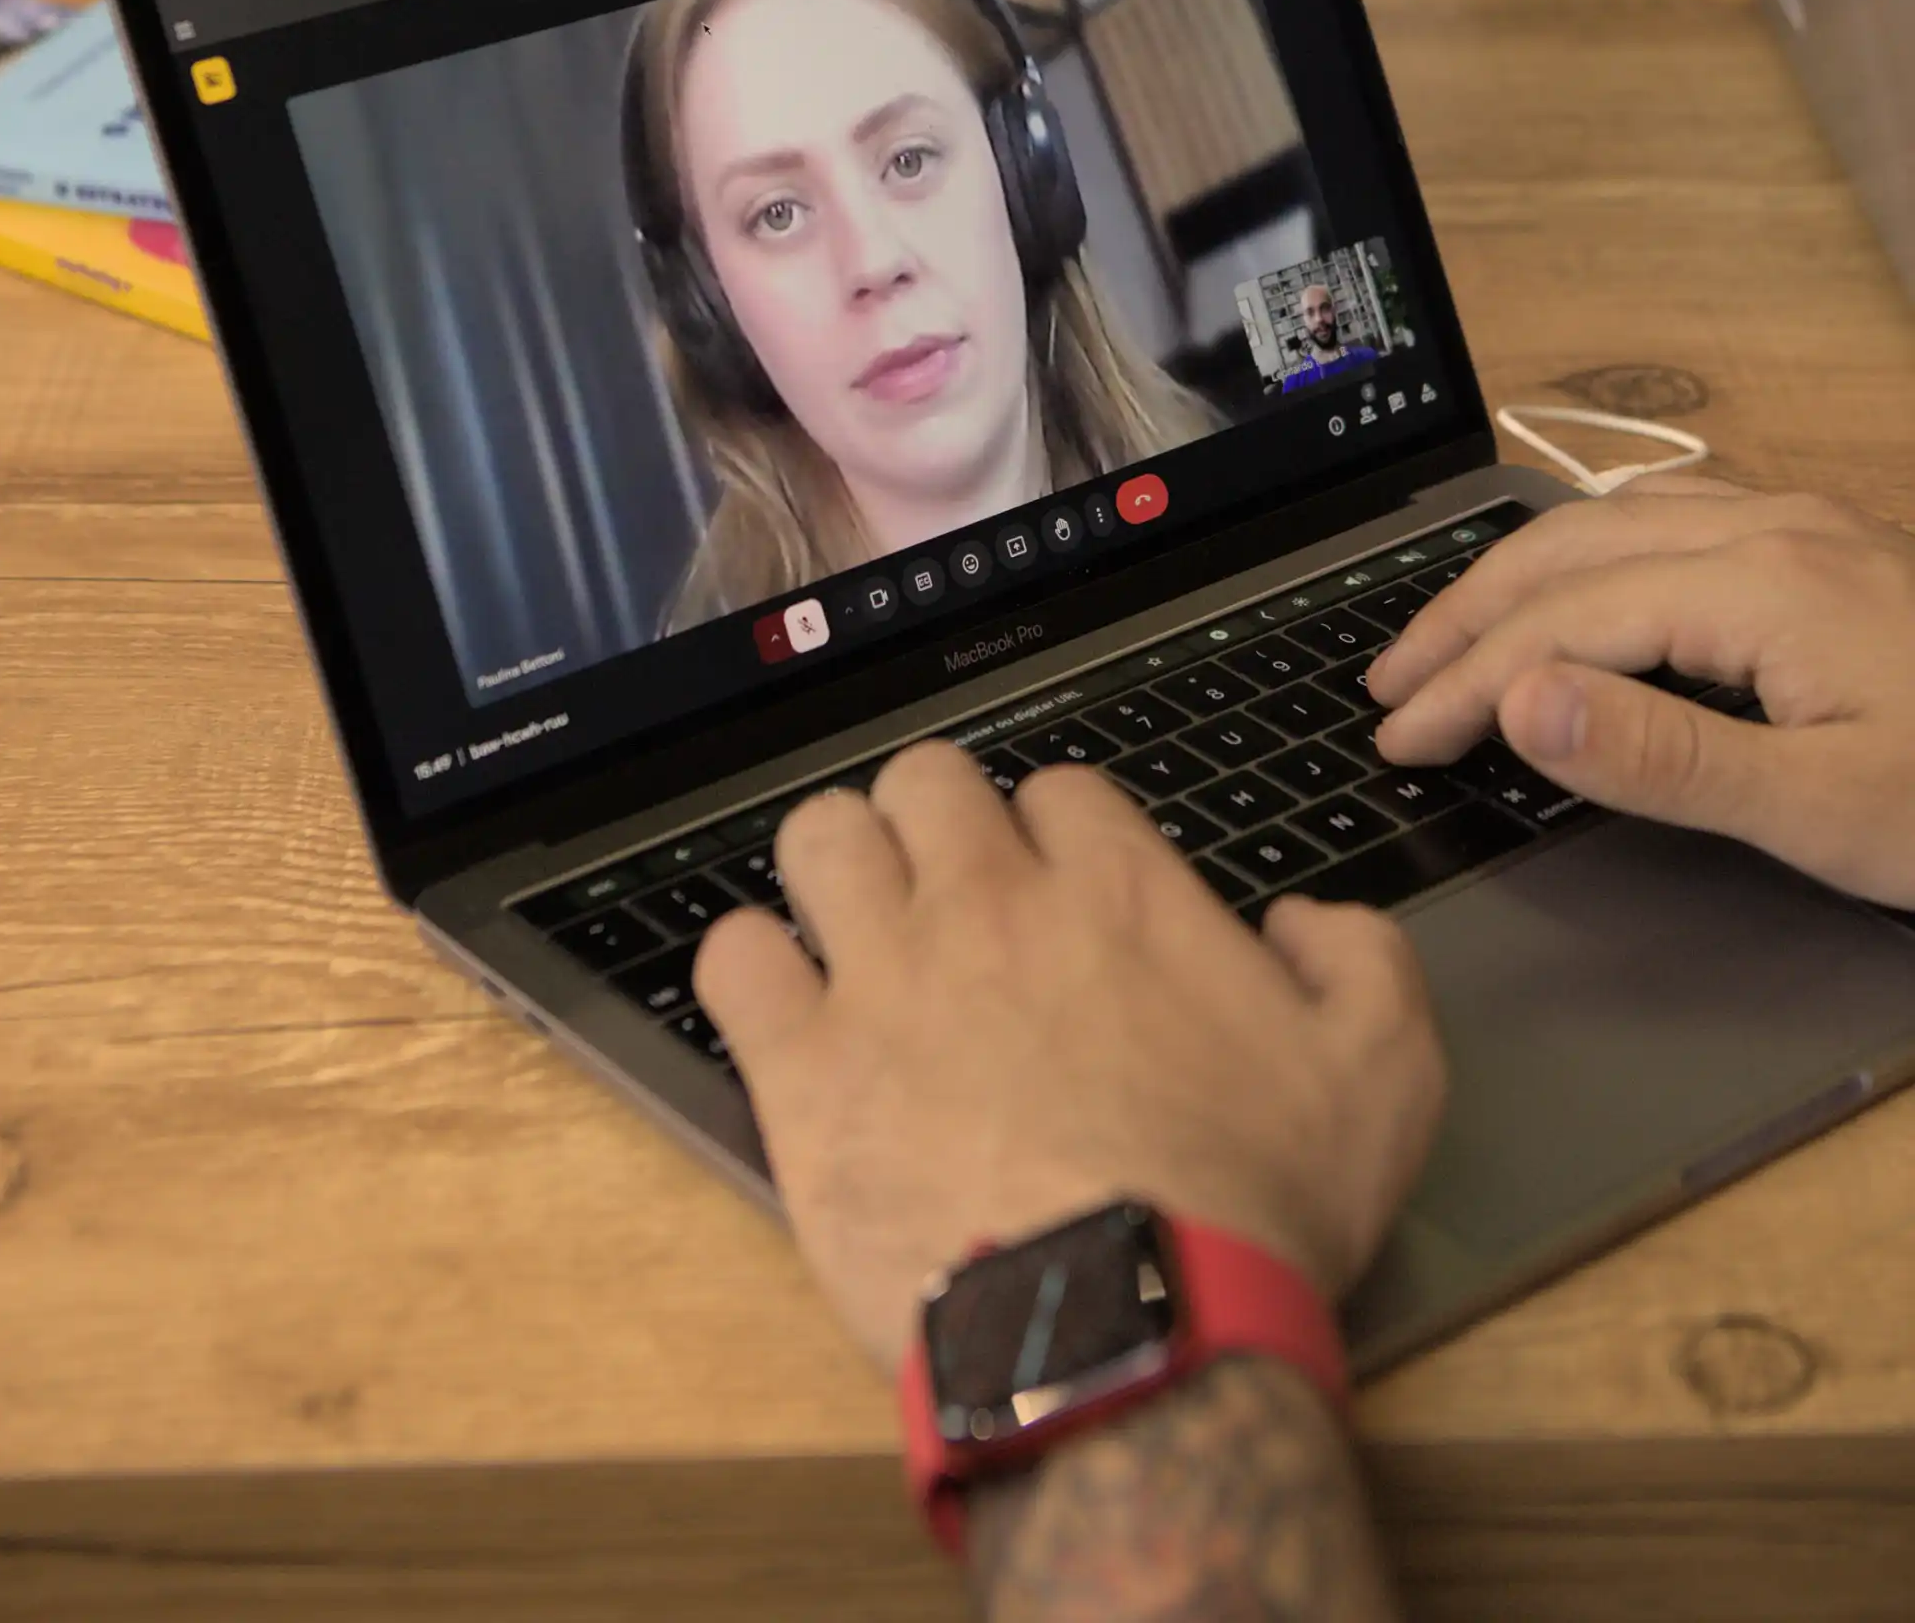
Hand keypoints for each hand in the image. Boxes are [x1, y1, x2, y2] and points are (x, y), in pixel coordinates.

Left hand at [694, 742, 1445, 1372]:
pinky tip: (783, 1011)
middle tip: (950, 900)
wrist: (1132, 1336)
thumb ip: (1361, 959)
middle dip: (936, 825)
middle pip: (925, 783)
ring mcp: (885, 977)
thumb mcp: (1385, 1074)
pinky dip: (752, 969)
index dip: (1058, 837)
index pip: (1057, 792)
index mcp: (1119, 891)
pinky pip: (733, 958)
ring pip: (821, 836)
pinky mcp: (803, 1069)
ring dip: (838, 871)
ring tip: (856, 933)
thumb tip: (1296, 923)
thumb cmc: (1257, 1209)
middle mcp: (992, 903)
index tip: (1064, 900)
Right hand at [1368, 486, 1914, 908]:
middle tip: (1383, 687)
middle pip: (1569, 552)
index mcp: (1762, 583)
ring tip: (1446, 637)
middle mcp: (1773, 527)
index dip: (1464, 679)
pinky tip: (1574, 582)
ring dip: (1515, 578)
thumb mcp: (1827, 812)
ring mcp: (1803, 525)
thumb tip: (1520, 699)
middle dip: (1461, 617)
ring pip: (1612, 521)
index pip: (1562, 620)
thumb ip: (1664, 757)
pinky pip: (1668, 517)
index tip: (1395, 739)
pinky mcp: (1828, 545)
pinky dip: (1585, 552)